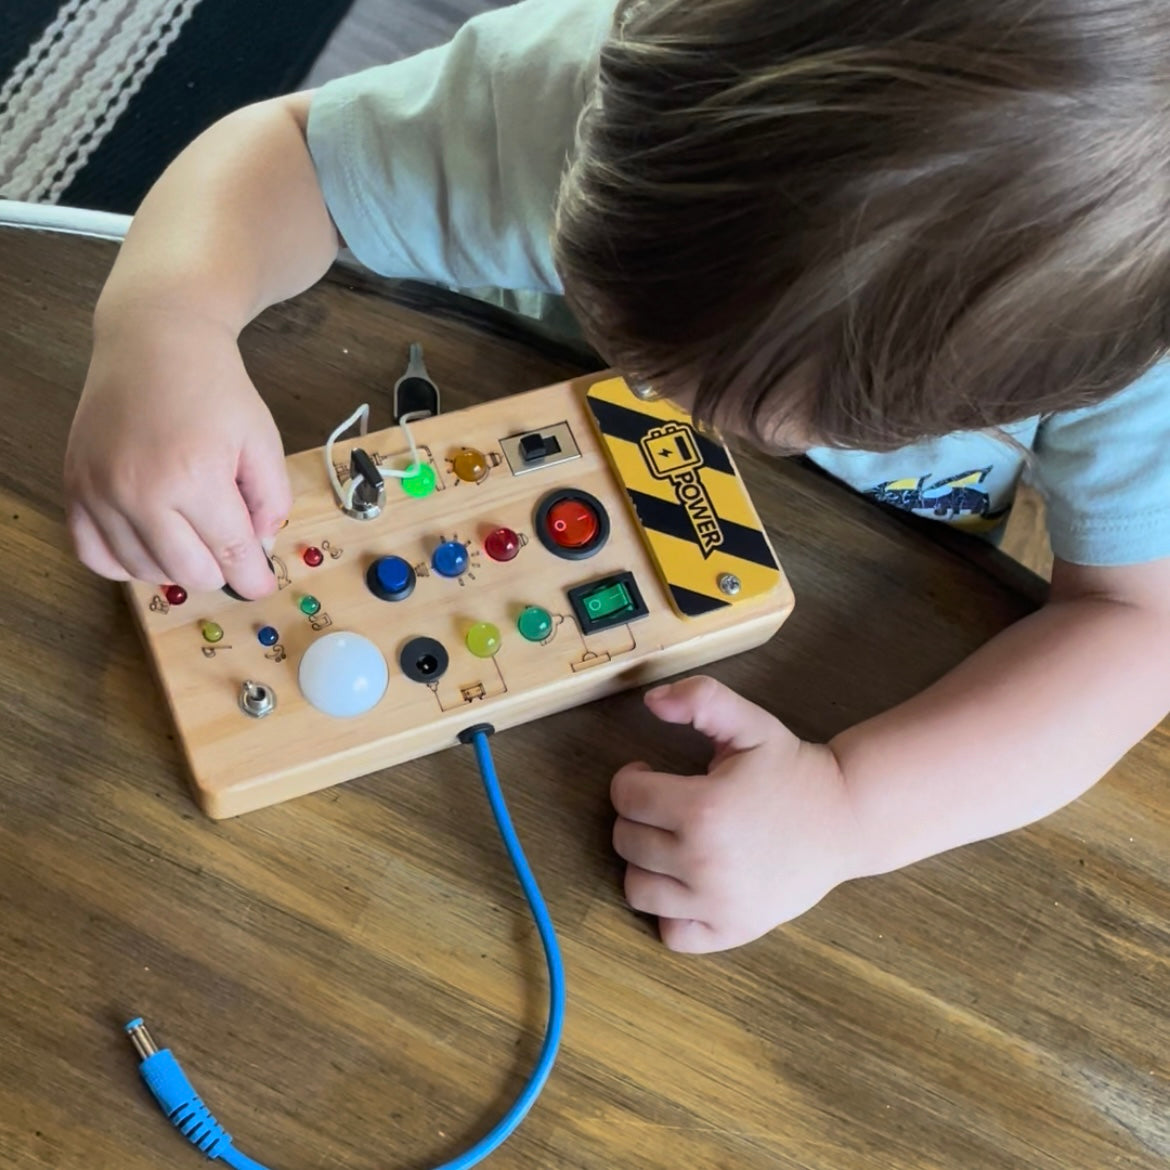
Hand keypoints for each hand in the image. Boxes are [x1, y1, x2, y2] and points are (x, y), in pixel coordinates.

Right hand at [64, 305, 289, 598]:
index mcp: (195, 477)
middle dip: (220, 569)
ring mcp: (99, 491)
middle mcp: (139, 491)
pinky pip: (94, 556)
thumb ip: (271, 501)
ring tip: (193, 535)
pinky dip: (125, 563)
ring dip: (176, 566)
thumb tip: (256, 550)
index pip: (231, 554)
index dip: (254, 577)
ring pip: (143, 572)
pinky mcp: (74, 487)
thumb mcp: (263, 440)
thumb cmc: (215, 389)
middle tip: (230, 549)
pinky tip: (150, 544)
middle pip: (188, 573)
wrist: (153, 342)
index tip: (262, 585)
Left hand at [611, 676, 858, 952]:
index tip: (650, 774)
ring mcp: (717, 903)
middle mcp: (703, 862)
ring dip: (646, 864)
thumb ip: (700, 699)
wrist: (845, 819)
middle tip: (667, 807)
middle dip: (639, 817)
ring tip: (673, 844)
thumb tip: (650, 700)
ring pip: (637, 889)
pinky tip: (688, 885)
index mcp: (702, 808)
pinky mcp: (732, 930)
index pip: (625, 797)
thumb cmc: (792, 770)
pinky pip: (671, 934)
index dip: (632, 779)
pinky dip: (671, 914)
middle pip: (626, 841)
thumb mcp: (749, 723)